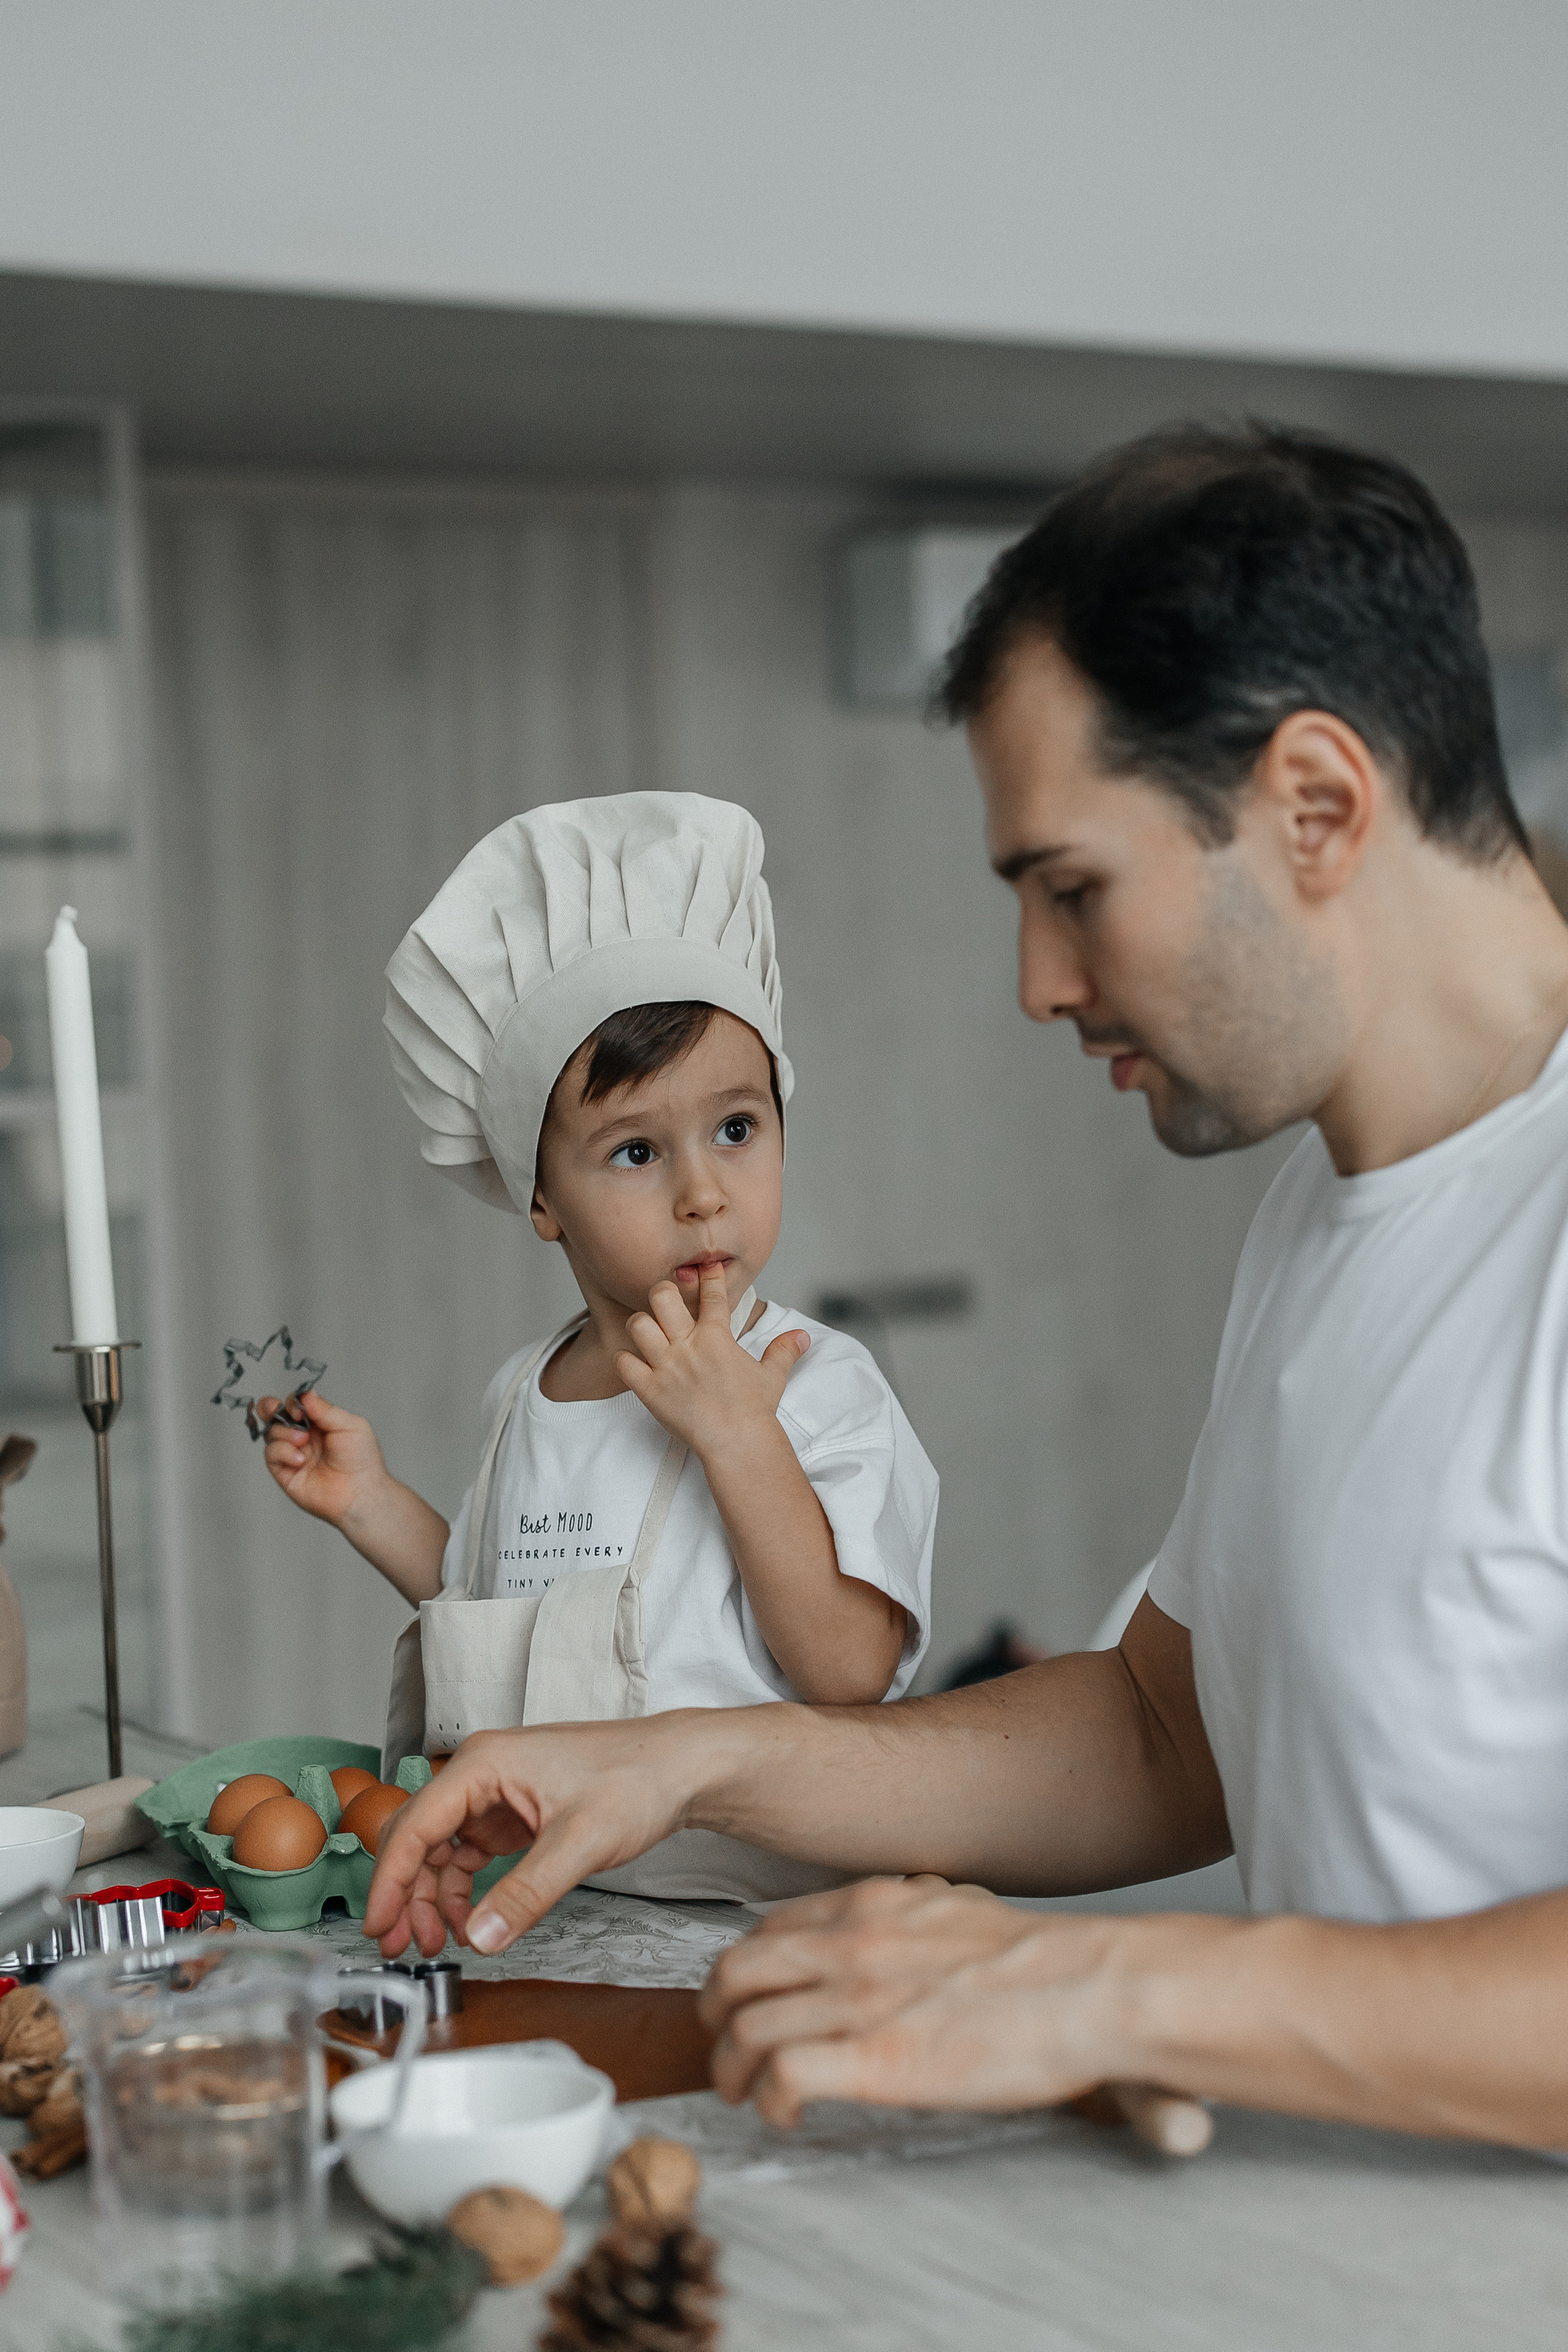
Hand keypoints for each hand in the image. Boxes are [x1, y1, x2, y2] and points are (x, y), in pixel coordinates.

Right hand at [259, 1388, 388, 1530]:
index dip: (293, 1403)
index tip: (299, 1408)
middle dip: (269, 1408)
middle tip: (274, 1408)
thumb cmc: (362, 1460)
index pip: (296, 1405)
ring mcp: (293, 1454)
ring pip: (271, 1433)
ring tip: (303, 1440)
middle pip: (276, 1416)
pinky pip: (271, 1454)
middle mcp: (304, 1437)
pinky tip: (300, 1458)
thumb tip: (306, 1395)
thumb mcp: (350, 1425)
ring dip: (284, 1432)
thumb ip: (325, 1409)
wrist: (360, 1492)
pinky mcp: (285, 1473)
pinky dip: (282, 1451)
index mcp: (320, 1423)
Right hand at [361, 1716, 705, 1958]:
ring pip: (440, 1850)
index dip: (389, 1880)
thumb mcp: (580, 1842)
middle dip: (405, 1894)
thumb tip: (479, 1937)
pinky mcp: (515, 1814)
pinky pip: (470, 1855)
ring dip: (431, 1897)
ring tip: (434, 1944)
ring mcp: (497, 1794)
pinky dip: (462, 1890)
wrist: (680, 1767)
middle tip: (399, 1947)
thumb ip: (526, 1893)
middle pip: (419, 1837)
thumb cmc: (635, 1779)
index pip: (414, 1824)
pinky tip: (468, 1922)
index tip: (378, 1925)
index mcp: (484, 1764)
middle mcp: (482, 1774)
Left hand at [615, 1264, 807, 1457]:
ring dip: (641, 1325)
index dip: (710, 1275)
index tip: (707, 1268)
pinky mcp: (650, 1390)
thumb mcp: (773, 1376)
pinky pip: (624, 1363)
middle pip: (662, 1296)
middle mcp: (688, 1346)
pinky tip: (635, 1363)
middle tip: (666, 1302)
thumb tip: (802, 1336)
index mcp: (717, 1337)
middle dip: (663, 1293)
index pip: (712, 1294)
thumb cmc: (755, 1410)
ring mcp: (667, 1367)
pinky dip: (626, 1360)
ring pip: (638, 1325)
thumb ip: (783, 1351)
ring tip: (648, 1332)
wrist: (737, 1443)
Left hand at [698, 1875, 1147, 2127]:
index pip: (770, 1929)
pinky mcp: (874, 2061)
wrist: (1090, 1987)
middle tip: (724, 2045)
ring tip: (743, 2093)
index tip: (746, 1997)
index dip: (743, 1968)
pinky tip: (782, 2114)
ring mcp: (858, 2001)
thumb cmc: (1041, 1961)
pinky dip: (768, 2100)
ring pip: (745, 2027)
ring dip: (731, 2068)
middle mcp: (852, 1945)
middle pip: (737, 1972)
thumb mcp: (959, 1910)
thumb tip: (910, 1913)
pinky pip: (782, 2076)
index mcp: (872, 1908)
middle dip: (715, 2014)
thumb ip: (916, 1913)